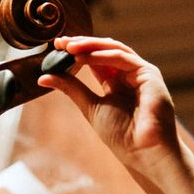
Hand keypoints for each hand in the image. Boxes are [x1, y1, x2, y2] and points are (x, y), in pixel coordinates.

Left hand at [39, 36, 193, 193]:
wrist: (141, 151)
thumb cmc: (119, 133)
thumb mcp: (89, 106)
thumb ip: (70, 88)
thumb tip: (44, 76)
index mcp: (114, 81)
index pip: (93, 59)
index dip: (75, 51)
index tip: (55, 47)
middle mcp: (127, 74)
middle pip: (103, 50)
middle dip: (81, 44)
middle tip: (60, 42)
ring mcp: (139, 73)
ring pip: (114, 49)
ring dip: (90, 46)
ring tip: (69, 47)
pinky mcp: (149, 74)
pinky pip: (123, 59)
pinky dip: (103, 56)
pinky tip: (85, 57)